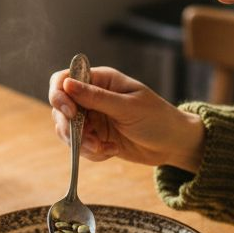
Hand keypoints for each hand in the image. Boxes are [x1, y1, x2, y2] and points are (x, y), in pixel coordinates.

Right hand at [47, 66, 205, 171]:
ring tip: (103, 148)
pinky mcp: (95, 137)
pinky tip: (111, 151)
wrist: (173, 144)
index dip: (59, 95)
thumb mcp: (128, 107)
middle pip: (60, 108)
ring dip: (81, 144)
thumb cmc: (157, 118)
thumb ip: (97, 98)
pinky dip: (92, 153)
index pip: (65, 79)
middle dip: (70, 127)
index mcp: (101, 80)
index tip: (70, 113)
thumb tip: (67, 84)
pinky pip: (80, 146)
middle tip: (90, 141)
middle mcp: (92, 97)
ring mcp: (93, 118)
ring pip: (67, 130)